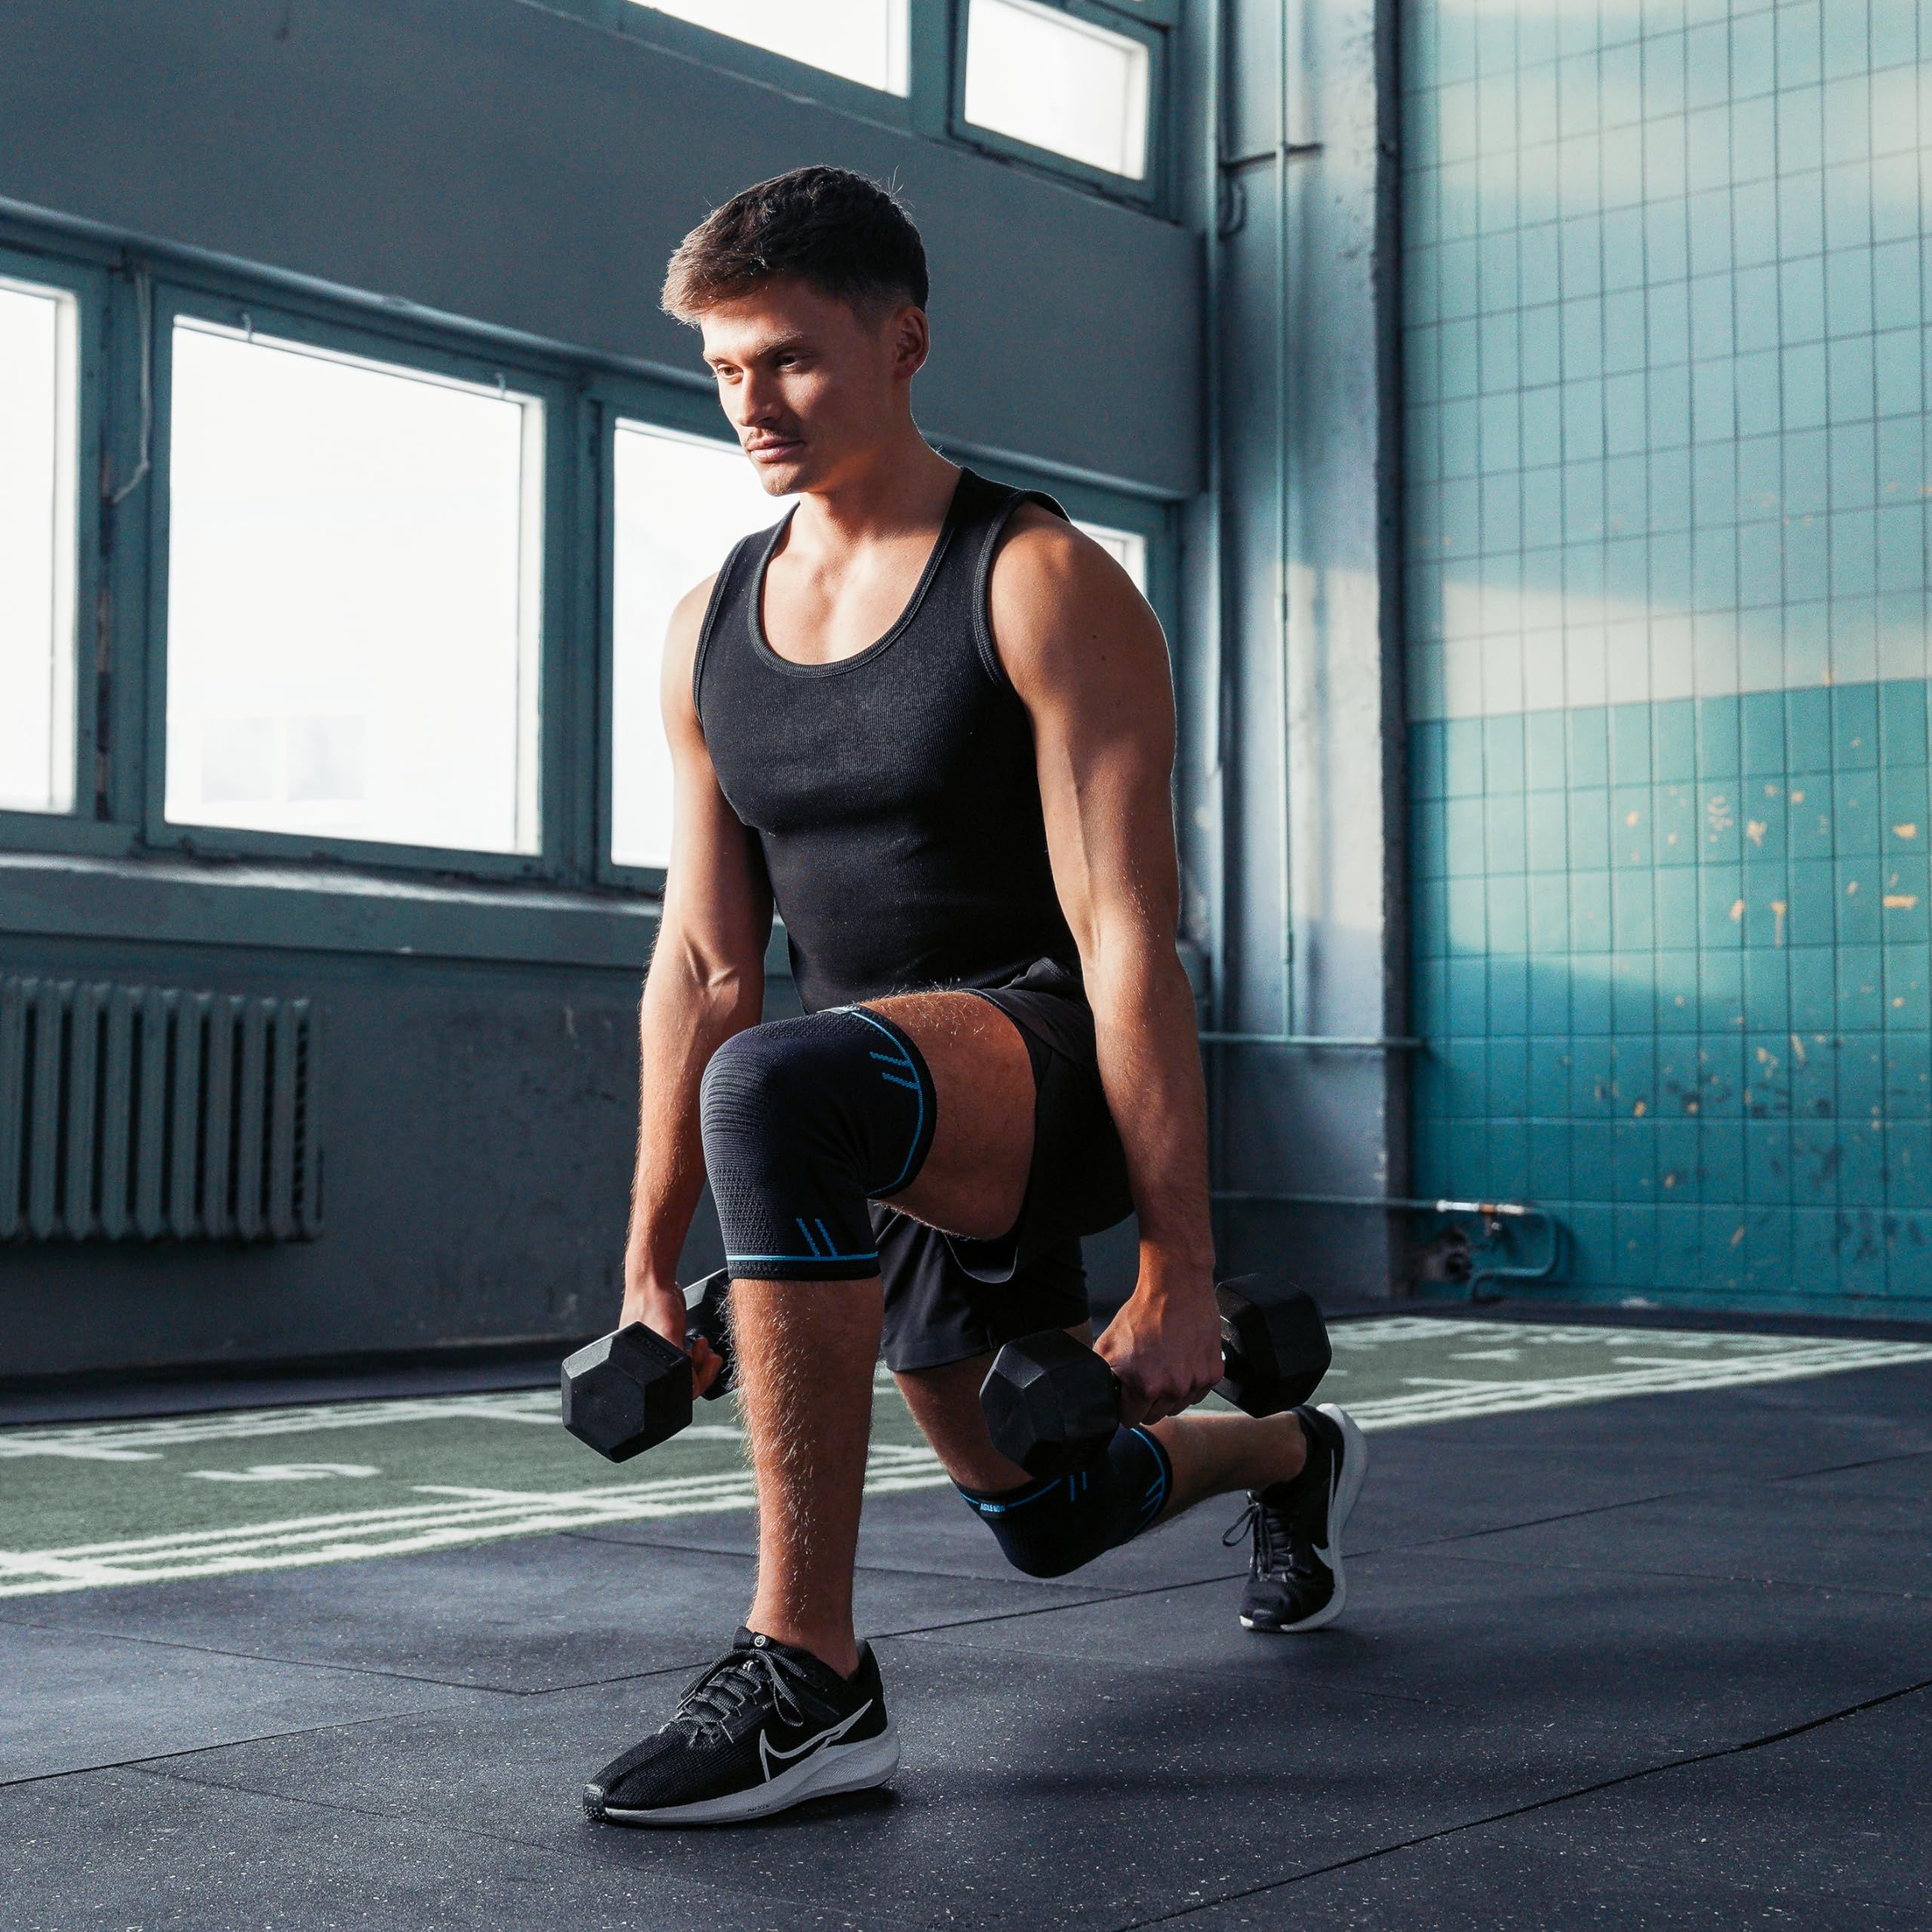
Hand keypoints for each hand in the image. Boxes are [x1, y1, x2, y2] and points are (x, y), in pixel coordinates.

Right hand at [619, 1269, 725, 1398]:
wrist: (654, 1280)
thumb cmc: (654, 1304)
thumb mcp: (668, 1336)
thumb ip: (679, 1363)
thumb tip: (692, 1389)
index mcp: (646, 1369)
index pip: (674, 1391)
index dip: (693, 1383)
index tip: (702, 1369)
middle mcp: (653, 1364)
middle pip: (683, 1383)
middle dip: (701, 1371)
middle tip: (709, 1358)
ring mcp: (662, 1354)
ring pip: (687, 1370)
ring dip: (702, 1361)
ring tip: (705, 1348)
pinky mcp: (670, 1343)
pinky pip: (687, 1357)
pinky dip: (698, 1353)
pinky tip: (702, 1344)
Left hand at [1094, 1279, 1222, 1425]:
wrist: (1177, 1289)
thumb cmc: (1144, 1313)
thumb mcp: (1108, 1343)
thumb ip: (1103, 1375)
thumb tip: (1100, 1393)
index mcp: (1145, 1386)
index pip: (1131, 1420)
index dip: (1126, 1408)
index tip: (1128, 1397)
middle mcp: (1172, 1389)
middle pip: (1155, 1416)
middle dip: (1147, 1402)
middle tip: (1146, 1376)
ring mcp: (1195, 1383)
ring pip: (1177, 1407)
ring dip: (1170, 1394)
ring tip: (1164, 1365)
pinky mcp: (1213, 1374)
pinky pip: (1197, 1393)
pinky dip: (1189, 1383)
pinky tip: (1181, 1361)